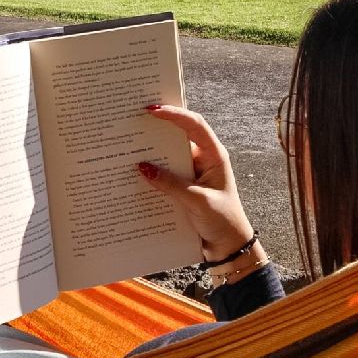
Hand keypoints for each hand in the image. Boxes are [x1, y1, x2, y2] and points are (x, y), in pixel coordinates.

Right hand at [139, 104, 256, 261]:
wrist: (229, 248)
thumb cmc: (222, 221)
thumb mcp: (197, 201)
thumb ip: (171, 184)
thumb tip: (142, 167)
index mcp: (214, 155)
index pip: (194, 125)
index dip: (174, 114)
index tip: (152, 110)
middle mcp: (203, 159)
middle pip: (178, 135)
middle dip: (158, 127)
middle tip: (134, 119)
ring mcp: (192, 172)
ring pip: (168, 154)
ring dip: (151, 150)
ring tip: (128, 143)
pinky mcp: (183, 186)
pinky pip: (165, 172)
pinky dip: (152, 171)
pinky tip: (134, 171)